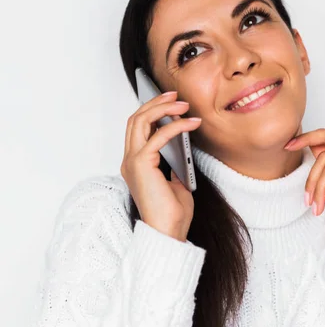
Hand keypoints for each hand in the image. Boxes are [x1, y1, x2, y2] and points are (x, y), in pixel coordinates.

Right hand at [120, 90, 202, 240]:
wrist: (169, 232)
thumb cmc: (172, 213)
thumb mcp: (176, 182)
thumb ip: (174, 163)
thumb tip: (183, 146)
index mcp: (136, 164)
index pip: (138, 128)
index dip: (153, 110)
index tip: (171, 101)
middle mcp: (130, 160)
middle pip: (135, 119)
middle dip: (155, 102)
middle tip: (175, 94)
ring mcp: (132, 162)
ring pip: (140, 122)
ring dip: (162, 108)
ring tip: (183, 104)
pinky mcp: (141, 165)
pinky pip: (158, 136)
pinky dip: (176, 126)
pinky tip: (192, 123)